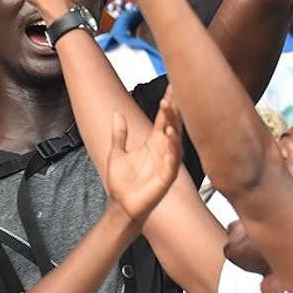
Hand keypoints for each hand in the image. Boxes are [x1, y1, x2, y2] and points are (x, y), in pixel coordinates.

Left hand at [106, 88, 182, 225]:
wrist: (121, 206)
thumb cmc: (122, 184)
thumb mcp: (116, 153)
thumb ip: (119, 133)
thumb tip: (117, 113)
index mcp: (154, 143)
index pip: (164, 118)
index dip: (167, 103)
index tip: (171, 86)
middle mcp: (164, 150)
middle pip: (172, 124)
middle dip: (174, 108)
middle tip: (175, 90)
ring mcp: (167, 162)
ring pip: (174, 138)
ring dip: (173, 123)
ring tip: (170, 108)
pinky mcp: (167, 176)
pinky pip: (172, 159)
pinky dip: (172, 147)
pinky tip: (170, 135)